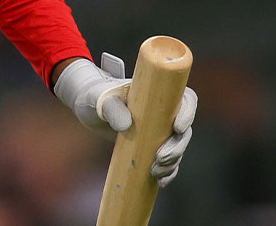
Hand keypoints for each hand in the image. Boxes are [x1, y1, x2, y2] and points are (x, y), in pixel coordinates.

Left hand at [52, 53, 197, 185]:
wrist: (87, 106)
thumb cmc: (96, 95)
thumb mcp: (101, 99)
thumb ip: (112, 108)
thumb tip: (126, 126)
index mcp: (158, 94)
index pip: (185, 99)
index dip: (188, 113)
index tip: (178, 128)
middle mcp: (163, 112)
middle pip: (183, 130)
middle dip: (177, 147)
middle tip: (160, 158)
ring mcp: (158, 131)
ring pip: (177, 147)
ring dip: (173, 162)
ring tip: (155, 172)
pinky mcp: (150, 146)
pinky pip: (168, 161)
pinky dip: (168, 172)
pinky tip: (160, 181)